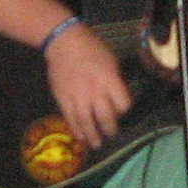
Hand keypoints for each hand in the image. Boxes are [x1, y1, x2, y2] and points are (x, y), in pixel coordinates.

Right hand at [44, 24, 132, 150]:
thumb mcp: (111, 60)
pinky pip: (70, 119)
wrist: (64, 42)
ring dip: (93, 136)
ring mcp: (78, 97)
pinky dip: (76, 130)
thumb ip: (115, 80)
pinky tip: (80, 137)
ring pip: (87, 123)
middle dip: (110, 129)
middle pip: (106, 118)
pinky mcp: (63, 99)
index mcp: (110, 80)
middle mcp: (95, 91)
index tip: (120, 111)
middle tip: (111, 134)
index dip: (123, 110)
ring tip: (96, 144)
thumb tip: (117, 97)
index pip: (123, 104)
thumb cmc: (91, 48)